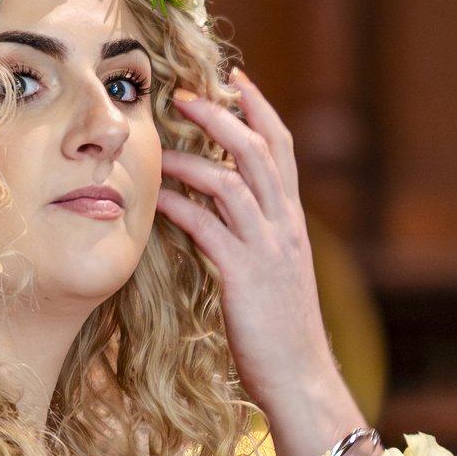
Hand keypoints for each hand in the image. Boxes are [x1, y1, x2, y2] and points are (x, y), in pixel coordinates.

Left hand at [158, 70, 363, 455]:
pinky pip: (208, 228)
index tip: (234, 79)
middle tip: (186, 92)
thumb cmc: (279, 330)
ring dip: (194, 156)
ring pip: (233, 181)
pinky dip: (180, 207)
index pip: (281, 148)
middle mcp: (285, 226)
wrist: (300, 377)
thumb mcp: (274, 272)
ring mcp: (267, 249)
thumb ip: (255, 237)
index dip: (259, 108)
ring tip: (162, 141)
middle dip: (222, 114)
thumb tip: (221, 211)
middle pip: (258, 150)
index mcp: (293, 221)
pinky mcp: (243, 276)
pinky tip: (157, 199)